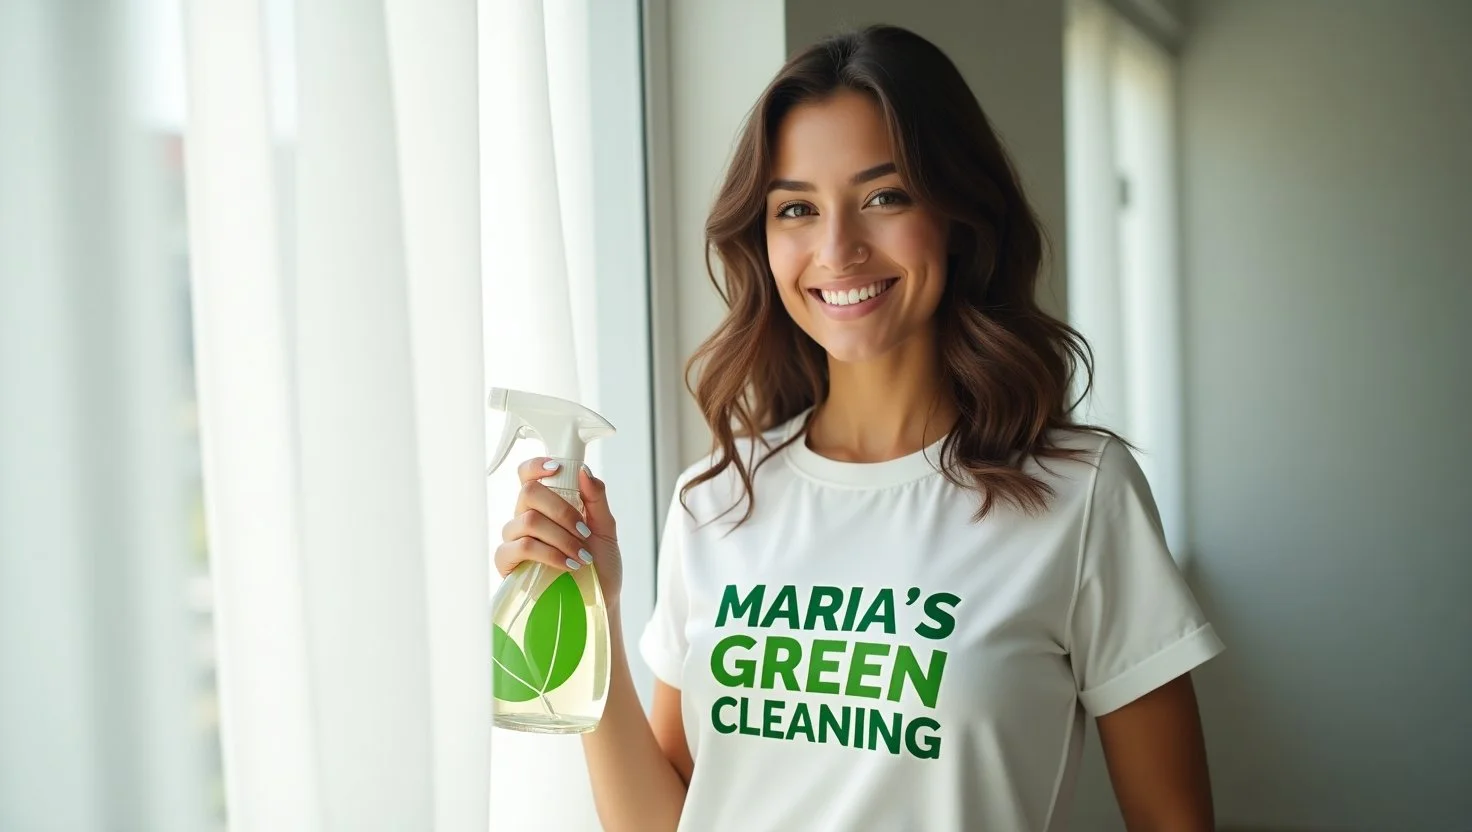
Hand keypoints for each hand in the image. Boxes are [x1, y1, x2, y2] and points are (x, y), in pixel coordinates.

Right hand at [494, 457, 622, 604]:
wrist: (599, 602)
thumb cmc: (600, 566)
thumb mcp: (607, 529)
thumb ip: (597, 498)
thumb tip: (584, 470)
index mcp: (548, 505)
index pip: (528, 475)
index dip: (536, 465)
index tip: (556, 468)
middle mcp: (527, 517)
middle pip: (529, 492)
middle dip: (561, 510)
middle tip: (583, 531)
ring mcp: (515, 539)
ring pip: (528, 520)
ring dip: (561, 537)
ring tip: (581, 556)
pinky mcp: (508, 562)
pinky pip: (521, 546)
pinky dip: (548, 553)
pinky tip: (566, 564)